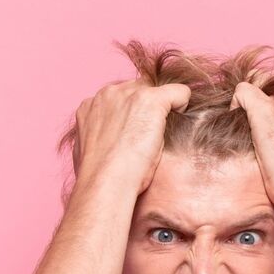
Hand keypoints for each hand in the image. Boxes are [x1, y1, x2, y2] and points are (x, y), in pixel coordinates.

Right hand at [72, 79, 190, 193]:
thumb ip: (106, 135)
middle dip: (146, 110)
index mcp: (90, 107)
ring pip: (156, 91)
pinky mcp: (150, 100)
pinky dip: (182, 104)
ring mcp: (128, 94)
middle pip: (138, 90)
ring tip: (161, 137)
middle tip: (150, 138)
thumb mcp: (96, 152)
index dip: (132, 116)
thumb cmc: (103, 178)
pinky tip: (180, 121)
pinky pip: (179, 92)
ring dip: (161, 110)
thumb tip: (122, 139)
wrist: (107, 182)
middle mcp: (107, 94)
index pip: (120, 98)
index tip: (138, 134)